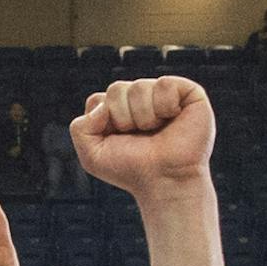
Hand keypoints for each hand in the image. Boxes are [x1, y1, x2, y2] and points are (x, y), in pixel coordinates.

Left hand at [68, 77, 214, 201]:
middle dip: (123, 119)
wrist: (164, 181)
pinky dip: (165, 106)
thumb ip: (80, 128)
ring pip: (139, 86)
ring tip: (156, 131)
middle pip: (116, 89)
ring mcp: (162, 94)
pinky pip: (164, 84)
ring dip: (144, 116)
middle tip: (140, 137)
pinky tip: (173, 118)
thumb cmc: (131, 170)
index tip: (118, 141)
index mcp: (117, 110)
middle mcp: (138, 99)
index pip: (98, 100)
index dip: (105, 122)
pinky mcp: (186, 92)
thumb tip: (102, 105)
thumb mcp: (92, 156)